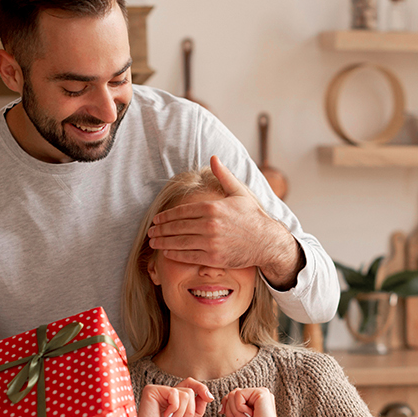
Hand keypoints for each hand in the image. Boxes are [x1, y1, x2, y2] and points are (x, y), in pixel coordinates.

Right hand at [131, 378, 213, 416]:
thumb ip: (198, 410)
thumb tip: (207, 395)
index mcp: (174, 400)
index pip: (191, 385)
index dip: (202, 389)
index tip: (210, 398)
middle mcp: (166, 394)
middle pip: (191, 389)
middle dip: (191, 410)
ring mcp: (159, 391)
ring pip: (186, 394)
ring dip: (182, 414)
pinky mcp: (151, 390)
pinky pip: (174, 393)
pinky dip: (174, 409)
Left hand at [148, 156, 301, 287]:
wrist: (267, 241)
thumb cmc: (252, 217)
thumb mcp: (239, 192)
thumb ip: (224, 176)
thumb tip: (213, 158)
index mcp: (213, 207)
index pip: (182, 211)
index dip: (166, 216)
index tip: (157, 219)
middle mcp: (210, 225)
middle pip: (177, 227)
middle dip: (161, 229)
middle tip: (151, 231)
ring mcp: (212, 242)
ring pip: (180, 242)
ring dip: (163, 242)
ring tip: (153, 242)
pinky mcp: (214, 258)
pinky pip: (189, 256)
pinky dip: (175, 254)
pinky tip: (167, 252)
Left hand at [221, 388, 296, 416]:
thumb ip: (232, 412)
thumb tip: (224, 405)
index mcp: (254, 404)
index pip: (233, 396)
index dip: (224, 403)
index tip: (221, 412)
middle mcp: (258, 397)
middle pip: (231, 395)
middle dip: (229, 412)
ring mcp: (260, 393)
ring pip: (233, 394)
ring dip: (236, 413)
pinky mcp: (261, 392)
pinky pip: (238, 394)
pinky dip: (240, 409)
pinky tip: (252, 416)